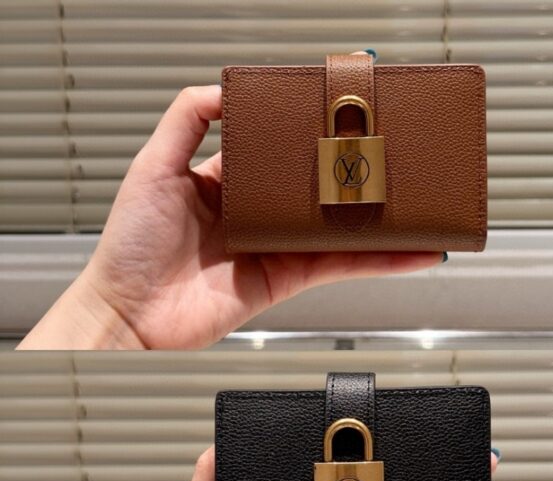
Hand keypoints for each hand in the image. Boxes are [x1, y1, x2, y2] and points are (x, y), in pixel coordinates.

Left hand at [18, 85, 443, 349]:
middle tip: (387, 150)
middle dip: (351, 171)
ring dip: (377, 217)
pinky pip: (339, 265)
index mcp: (226, 183)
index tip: (336, 115)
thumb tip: (222, 87)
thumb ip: (187, 120)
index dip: (307, 134)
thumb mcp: (153, 166)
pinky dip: (378, 261)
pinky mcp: (287, 278)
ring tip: (415, 200)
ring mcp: (274, 247)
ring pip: (337, 228)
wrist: (132, 314)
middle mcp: (255, 215)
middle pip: (315, 188)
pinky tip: (408, 251)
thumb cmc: (130, 247)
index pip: (277, 151)